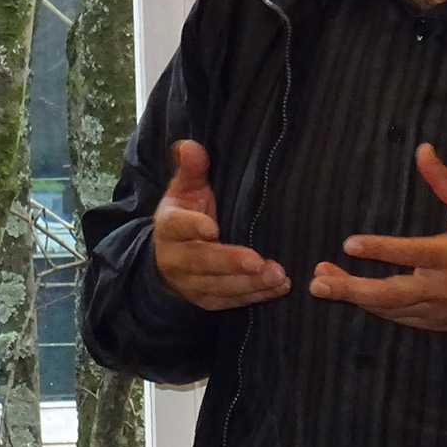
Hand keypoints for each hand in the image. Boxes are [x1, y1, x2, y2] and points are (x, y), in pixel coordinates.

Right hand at [152, 140, 288, 310]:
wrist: (168, 258)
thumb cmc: (185, 215)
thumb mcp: (184, 190)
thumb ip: (191, 169)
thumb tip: (190, 145)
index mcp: (170, 226)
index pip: (178, 225)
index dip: (193, 227)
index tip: (212, 228)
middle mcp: (176, 258)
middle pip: (202, 261)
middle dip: (230, 262)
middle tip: (258, 262)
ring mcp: (190, 283)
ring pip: (219, 286)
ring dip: (249, 284)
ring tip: (278, 276)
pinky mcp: (206, 300)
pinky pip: (230, 301)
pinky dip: (254, 296)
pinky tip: (277, 288)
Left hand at [309, 143, 446, 331]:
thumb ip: (444, 181)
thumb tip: (422, 149)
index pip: (412, 253)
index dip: (381, 250)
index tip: (348, 243)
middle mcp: (442, 287)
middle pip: (391, 293)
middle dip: (352, 289)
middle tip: (317, 280)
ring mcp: (436, 309)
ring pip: (389, 308)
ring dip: (354, 297)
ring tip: (320, 283)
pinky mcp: (433, 323)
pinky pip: (398, 318)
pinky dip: (373, 308)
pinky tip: (351, 294)